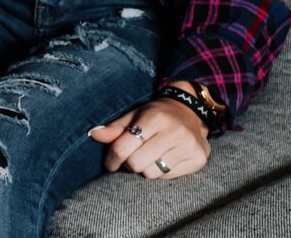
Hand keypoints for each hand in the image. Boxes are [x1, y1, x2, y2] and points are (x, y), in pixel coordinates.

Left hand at [88, 88, 209, 179]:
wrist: (191, 112)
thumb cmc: (157, 115)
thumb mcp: (135, 115)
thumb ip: (115, 128)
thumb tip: (93, 134)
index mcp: (155, 117)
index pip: (123, 148)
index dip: (112, 159)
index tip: (111, 163)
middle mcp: (174, 131)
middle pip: (136, 164)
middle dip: (130, 163)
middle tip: (133, 156)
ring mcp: (188, 146)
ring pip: (152, 173)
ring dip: (146, 168)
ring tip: (150, 156)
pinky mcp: (197, 159)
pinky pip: (168, 177)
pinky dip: (162, 171)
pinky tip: (166, 158)